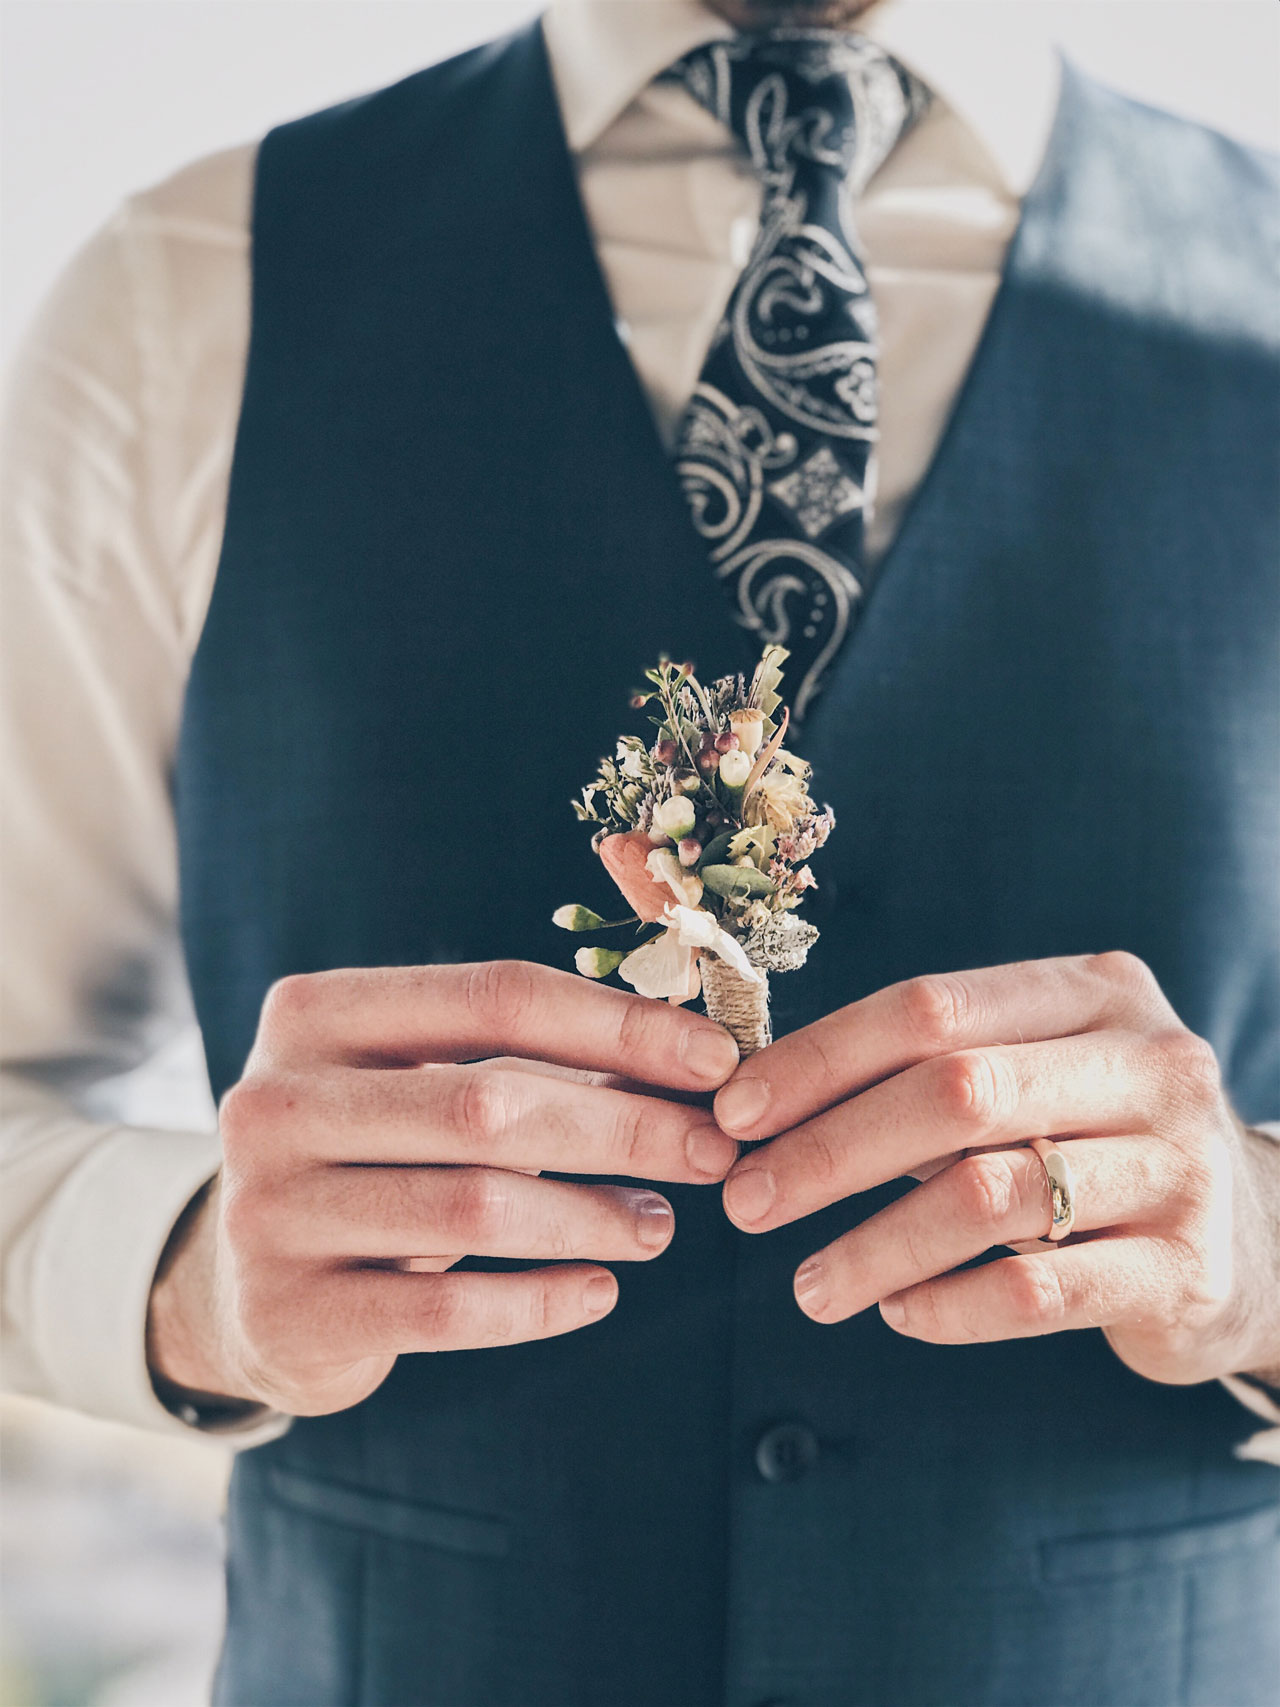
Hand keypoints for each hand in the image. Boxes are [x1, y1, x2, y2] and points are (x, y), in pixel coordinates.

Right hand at [147, 961, 738, 1416]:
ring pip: (477, 1205)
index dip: (617, 1026)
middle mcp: (275, 1102)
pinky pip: (449, 1310)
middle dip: (625, 1125)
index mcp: (313, 1014)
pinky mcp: (290, 1314)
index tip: (716, 1059)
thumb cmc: (368, 1156)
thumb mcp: (416, 1085)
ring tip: (660, 1224)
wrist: (243, 1284)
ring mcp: (271, 1211)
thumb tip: (690, 1062)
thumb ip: (525, 1062)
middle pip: (490, 1101)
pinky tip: (599, 1290)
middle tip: (712, 1152)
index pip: (494, 996)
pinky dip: (542, 1301)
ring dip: (595, 1215)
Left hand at [713, 953, 1279, 1387]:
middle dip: (831, 1150)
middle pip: (956, 1093)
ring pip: (989, 1197)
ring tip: (809, 1286)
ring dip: (875, 1245)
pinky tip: (900, 1313)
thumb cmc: (1097, 1139)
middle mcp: (1149, 1065)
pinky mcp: (1185, 1272)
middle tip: (747, 1202)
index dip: (821, 1059)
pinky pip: (1037, 1292)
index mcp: (1094, 993)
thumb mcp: (1036, 1073)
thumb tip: (761, 1103)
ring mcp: (1177, 1167)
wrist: (1257, 1240)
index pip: (931, 1006)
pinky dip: (949, 1307)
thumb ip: (929, 1071)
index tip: (735, 1112)